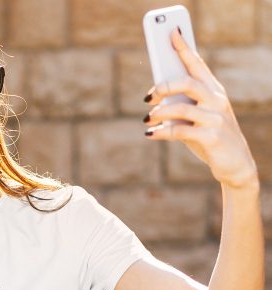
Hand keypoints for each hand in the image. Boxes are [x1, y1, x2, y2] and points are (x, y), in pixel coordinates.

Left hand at [143, 27, 258, 189]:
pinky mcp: (212, 137)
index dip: (184, 48)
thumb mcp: (198, 119)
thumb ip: (182, 107)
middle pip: (188, 83)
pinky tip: (150, 135)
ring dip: (160, 113)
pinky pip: (180, 131)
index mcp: (214, 92)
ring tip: (147, 119)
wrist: (234, 164)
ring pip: (182, 108)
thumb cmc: (211, 138)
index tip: (171, 33)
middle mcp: (216, 101)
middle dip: (165, 86)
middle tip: (148, 96)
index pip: (198, 65)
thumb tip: (155, 101)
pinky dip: (162, 132)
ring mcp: (216, 119)